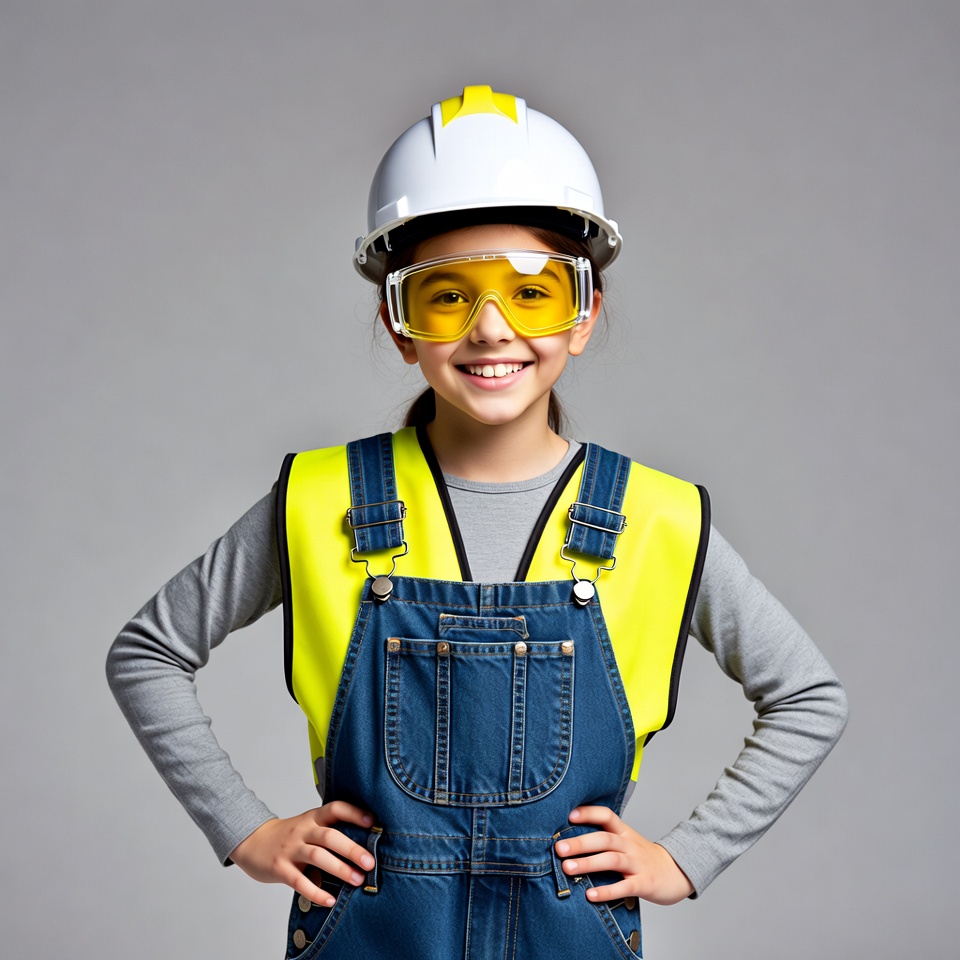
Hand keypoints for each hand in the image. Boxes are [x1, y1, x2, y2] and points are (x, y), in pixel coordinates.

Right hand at [230, 801, 375, 906]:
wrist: (252, 841)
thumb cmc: (289, 836)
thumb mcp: (308, 827)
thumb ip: (329, 835)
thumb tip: (361, 852)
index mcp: (313, 818)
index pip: (335, 808)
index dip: (354, 813)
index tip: (372, 822)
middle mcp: (303, 831)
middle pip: (330, 836)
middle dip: (352, 849)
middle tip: (370, 863)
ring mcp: (291, 849)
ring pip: (318, 856)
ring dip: (340, 869)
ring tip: (357, 880)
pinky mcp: (280, 868)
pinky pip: (300, 881)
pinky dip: (316, 892)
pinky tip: (330, 900)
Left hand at [554, 806, 693, 905]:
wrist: (677, 872)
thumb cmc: (643, 858)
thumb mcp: (627, 842)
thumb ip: (605, 840)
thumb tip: (570, 841)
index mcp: (624, 832)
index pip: (607, 815)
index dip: (589, 813)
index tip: (569, 815)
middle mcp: (630, 845)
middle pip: (605, 839)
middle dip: (581, 843)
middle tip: (559, 848)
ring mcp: (638, 864)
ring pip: (612, 860)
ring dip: (588, 863)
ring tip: (568, 868)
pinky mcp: (644, 884)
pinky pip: (624, 886)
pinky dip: (607, 891)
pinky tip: (590, 895)